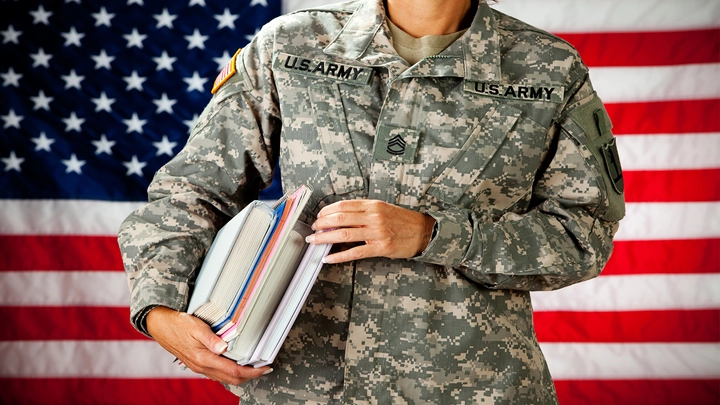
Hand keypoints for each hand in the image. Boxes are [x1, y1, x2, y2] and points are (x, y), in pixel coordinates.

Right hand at [146, 306, 270, 384]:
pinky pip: (217, 374)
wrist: (160, 326)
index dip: (252, 371)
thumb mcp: (196, 327)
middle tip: (264, 369)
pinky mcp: (198, 364)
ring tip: (254, 368)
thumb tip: (224, 347)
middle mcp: (202, 367)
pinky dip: (230, 373)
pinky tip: (236, 366)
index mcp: (204, 359)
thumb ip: (211, 338)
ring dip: (241, 376)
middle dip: (250, 376)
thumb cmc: (178, 324)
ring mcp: (200, 367)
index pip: (234, 371)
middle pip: (232, 379)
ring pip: (225, 378)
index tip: (264, 368)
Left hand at [306, 199, 435, 263]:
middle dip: (322, 224)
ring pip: (343, 234)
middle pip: (340, 218)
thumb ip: (363, 211)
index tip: (319, 216)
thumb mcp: (383, 208)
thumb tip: (340, 216)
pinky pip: (354, 252)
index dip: (327, 211)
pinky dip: (338, 256)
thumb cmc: (402, 221)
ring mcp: (377, 233)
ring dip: (325, 238)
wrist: (423, 232)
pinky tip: (328, 258)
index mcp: (373, 205)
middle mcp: (374, 217)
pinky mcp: (380, 248)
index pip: (344, 205)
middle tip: (313, 229)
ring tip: (315, 241)